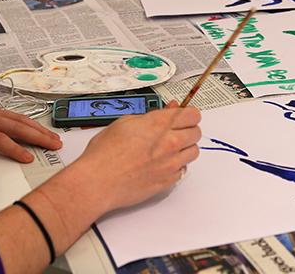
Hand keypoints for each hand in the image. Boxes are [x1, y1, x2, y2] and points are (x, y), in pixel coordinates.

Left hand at [0, 92, 60, 168]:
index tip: (28, 157)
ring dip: (38, 129)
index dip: (13, 148)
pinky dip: (30, 122)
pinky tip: (39, 128)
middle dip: (38, 136)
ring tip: (54, 138)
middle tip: (55, 145)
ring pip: (20, 119)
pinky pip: (15, 116)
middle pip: (16, 127)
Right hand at [71, 100, 201, 211]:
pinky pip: (183, 170)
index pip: (192, 114)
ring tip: (170, 148)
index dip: (189, 114)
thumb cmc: (104, 154)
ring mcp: (170, 164)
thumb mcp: (124, 123)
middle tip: (177, 130)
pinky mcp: (168, 181)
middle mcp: (169, 143)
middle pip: (197, 132)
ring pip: (194, 151)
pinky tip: (163, 163)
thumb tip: (168, 111)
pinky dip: (177, 165)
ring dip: (185, 148)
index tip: (185, 115)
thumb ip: (151, 117)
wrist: (97, 182)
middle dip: (188, 129)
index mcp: (158, 124)